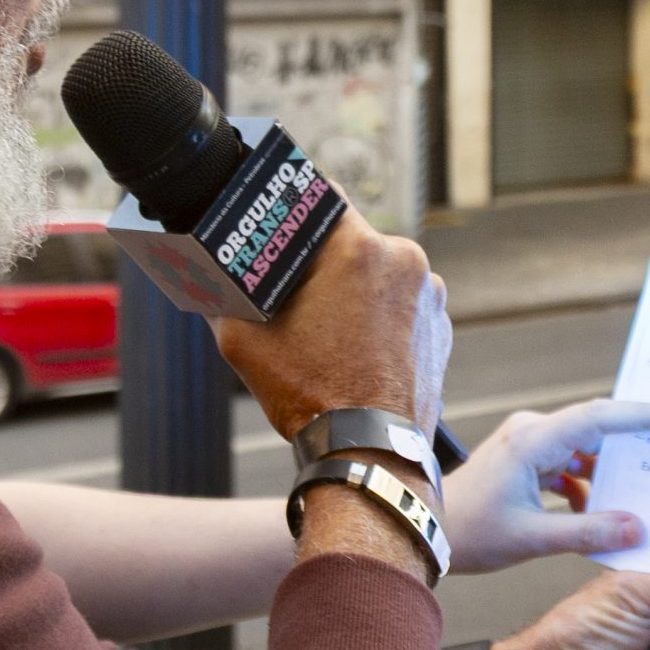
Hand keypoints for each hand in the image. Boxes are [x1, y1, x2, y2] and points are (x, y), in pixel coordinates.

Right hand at [214, 208, 448, 440]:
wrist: (369, 453)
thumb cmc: (308, 394)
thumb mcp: (242, 339)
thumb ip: (225, 295)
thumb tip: (208, 276)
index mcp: (357, 248)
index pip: (320, 196)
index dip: (292, 207)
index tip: (276, 223)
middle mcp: (404, 259)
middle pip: (350, 239)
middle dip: (320, 259)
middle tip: (290, 289)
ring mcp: (430, 294)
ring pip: (378, 272)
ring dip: (353, 289)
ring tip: (324, 330)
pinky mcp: (442, 325)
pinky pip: (401, 304)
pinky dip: (379, 317)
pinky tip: (353, 348)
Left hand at [440, 399, 649, 573]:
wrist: (422, 526)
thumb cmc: (468, 531)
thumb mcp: (532, 538)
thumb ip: (587, 532)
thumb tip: (637, 527)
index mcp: (533, 441)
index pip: (599, 417)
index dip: (643, 415)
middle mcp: (531, 433)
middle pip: (597, 428)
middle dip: (638, 439)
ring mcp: (527, 444)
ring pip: (585, 449)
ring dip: (613, 468)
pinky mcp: (525, 460)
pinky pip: (569, 463)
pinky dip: (589, 483)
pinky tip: (606, 510)